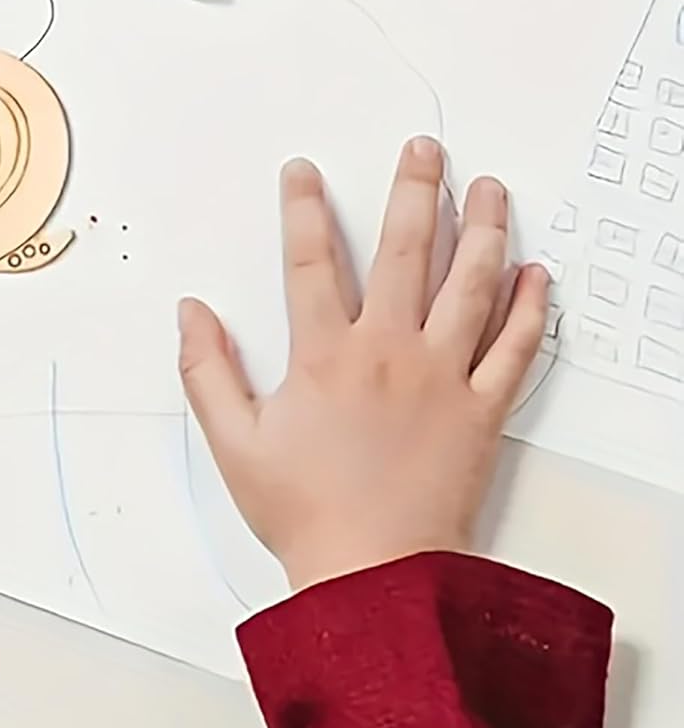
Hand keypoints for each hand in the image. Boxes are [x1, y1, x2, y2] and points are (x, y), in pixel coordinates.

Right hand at [179, 137, 548, 590]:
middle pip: (404, 252)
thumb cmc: (304, 513)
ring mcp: (441, 378)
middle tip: (424, 150)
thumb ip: (207, 370)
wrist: (374, 577)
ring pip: (469, 287)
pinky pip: (513, 350)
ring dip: (482, 230)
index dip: (304, 208)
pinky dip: (528, 310)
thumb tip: (191, 312)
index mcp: (324, 356)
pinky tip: (536, 274)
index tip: (304, 172)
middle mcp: (387, 353)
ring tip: (491, 188)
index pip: (310, 260)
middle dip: (414, 191)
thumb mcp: (234, 443)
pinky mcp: (481, 412)